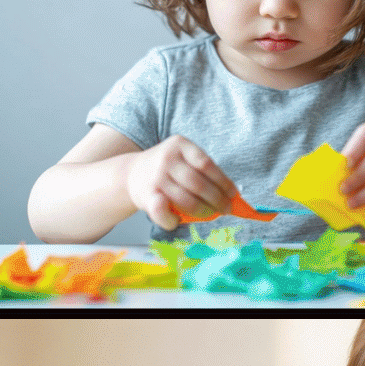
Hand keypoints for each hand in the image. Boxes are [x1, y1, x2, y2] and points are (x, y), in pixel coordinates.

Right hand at [124, 135, 239, 230]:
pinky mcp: (146, 196)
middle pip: (198, 183)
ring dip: (203, 211)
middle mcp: (166, 159)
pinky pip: (164, 212)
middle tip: (226, 209)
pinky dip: (173, 220)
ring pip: (186, 200)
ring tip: (211, 214)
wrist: (131, 174)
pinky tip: (179, 221)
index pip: (206, 164)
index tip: (233, 194)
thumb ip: (203, 171)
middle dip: (216, 199)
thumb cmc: (166, 169)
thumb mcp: (183, 158)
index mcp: (180, 145)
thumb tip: (231, 195)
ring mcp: (156, 178)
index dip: (223, 181)